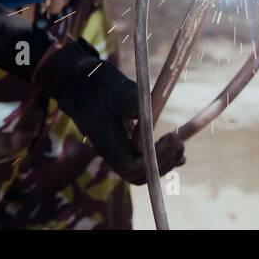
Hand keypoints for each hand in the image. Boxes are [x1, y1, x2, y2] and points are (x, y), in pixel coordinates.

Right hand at [34, 37, 184, 184]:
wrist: (78, 83)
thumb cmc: (94, 83)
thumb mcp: (111, 86)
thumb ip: (128, 98)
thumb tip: (146, 107)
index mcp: (107, 143)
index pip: (131, 167)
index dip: (154, 160)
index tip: (171, 139)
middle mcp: (112, 151)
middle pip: (139, 175)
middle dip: (162, 163)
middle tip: (179, 143)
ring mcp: (118, 148)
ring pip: (142, 170)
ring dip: (164, 161)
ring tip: (180, 143)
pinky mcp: (124, 141)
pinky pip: (143, 158)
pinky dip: (162, 156)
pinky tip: (176, 145)